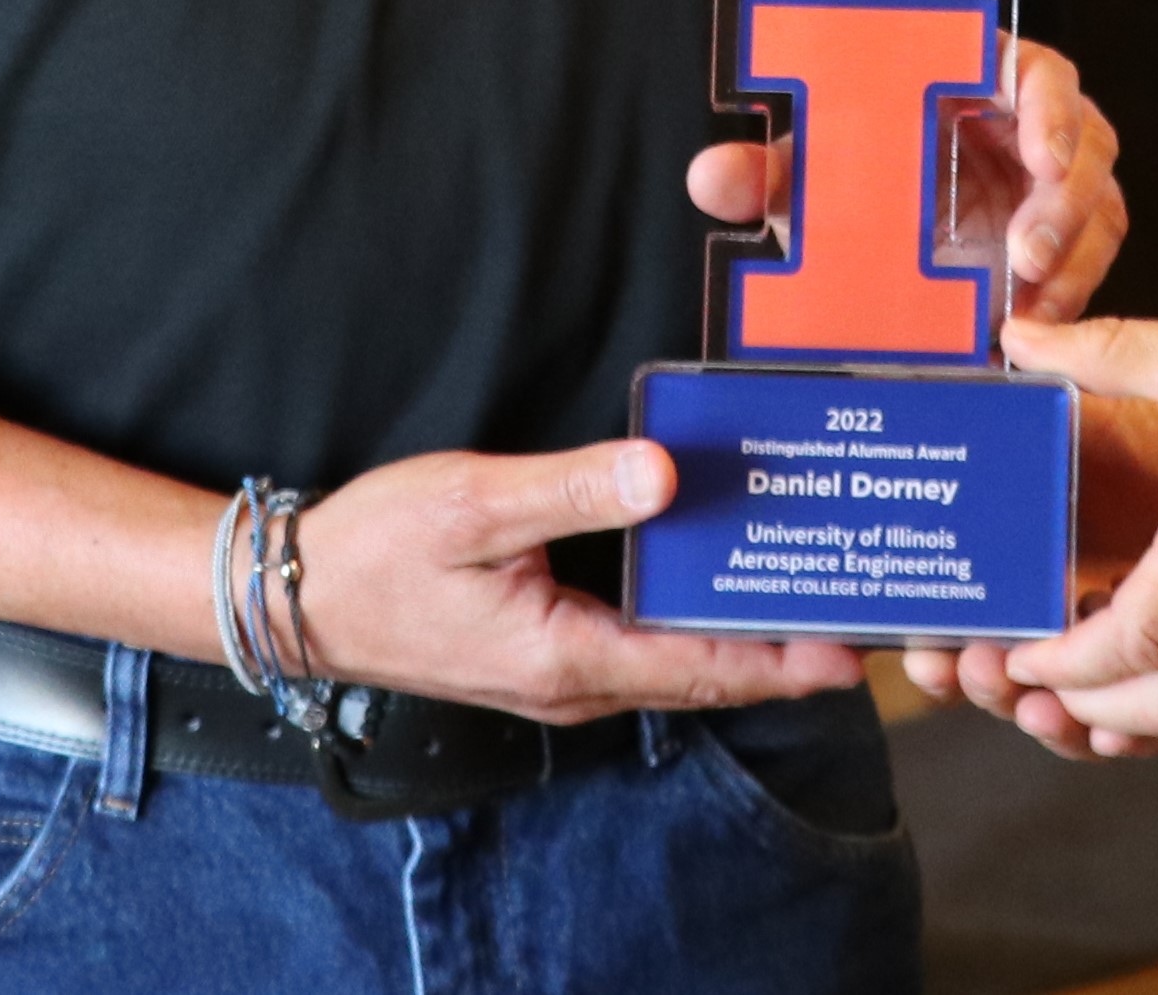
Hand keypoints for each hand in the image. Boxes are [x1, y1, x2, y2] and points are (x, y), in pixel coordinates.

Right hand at [290, 442, 864, 725]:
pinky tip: (711, 585)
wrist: (297, 598)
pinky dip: (689, 626)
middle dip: (782, 653)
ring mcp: (559, 676)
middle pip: (703, 675)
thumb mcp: (473, 503)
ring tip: (807, 596)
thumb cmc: (377, 549)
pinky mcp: (543, 656)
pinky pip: (639, 650)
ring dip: (739, 641)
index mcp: (568, 655)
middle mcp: (575, 682)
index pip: (701, 668)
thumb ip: (572, 488)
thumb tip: (663, 474)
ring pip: (674, 667)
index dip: (783, 661)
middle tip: (860, 613)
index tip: (855, 651)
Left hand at [680, 36, 1125, 324]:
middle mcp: (1027, 124)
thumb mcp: (800, 184)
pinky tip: (1025, 333)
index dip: (1050, 107)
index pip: (1039, 72)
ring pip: (1098, 207)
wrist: (858, 255)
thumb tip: (713, 178)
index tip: (1041, 154)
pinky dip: (1065, 298)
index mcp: (976, 78)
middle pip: (1085, 142)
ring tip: (1023, 307)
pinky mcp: (1066, 242)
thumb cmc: (839, 191)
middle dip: (1063, 201)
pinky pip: (1089, 264)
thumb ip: (758, 176)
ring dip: (1070, 257)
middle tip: (1025, 256)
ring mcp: (1053, 184)